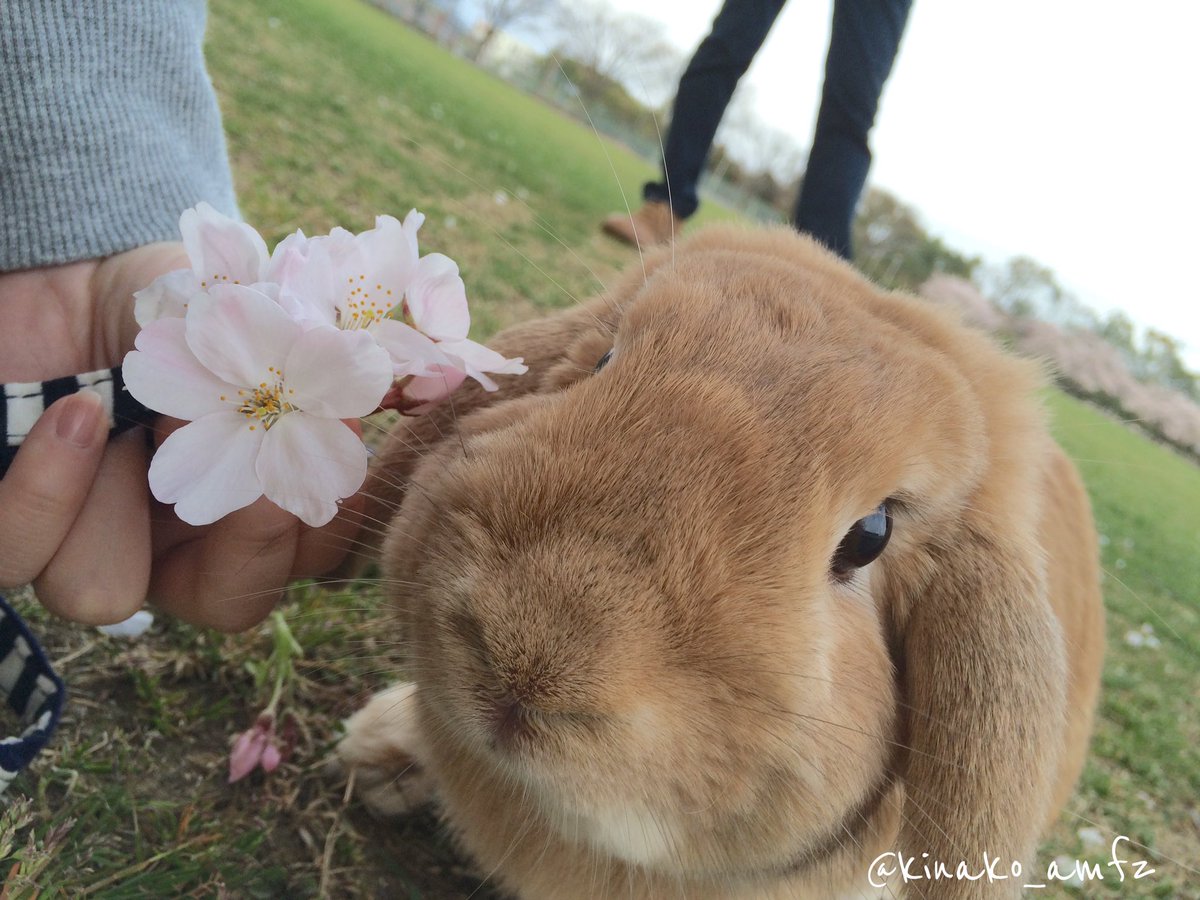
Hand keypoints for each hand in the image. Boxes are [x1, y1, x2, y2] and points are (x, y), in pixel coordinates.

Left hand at [0, 246, 362, 630]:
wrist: (68, 264)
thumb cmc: (175, 296)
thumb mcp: (261, 304)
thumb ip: (338, 342)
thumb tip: (431, 371)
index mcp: (257, 499)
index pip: (316, 552)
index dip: (333, 521)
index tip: (344, 439)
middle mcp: (179, 539)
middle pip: (232, 603)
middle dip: (252, 543)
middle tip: (261, 477)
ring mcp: (91, 540)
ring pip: (104, 595)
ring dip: (117, 500)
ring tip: (120, 415)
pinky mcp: (16, 532)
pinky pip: (27, 560)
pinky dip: (52, 489)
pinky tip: (75, 416)